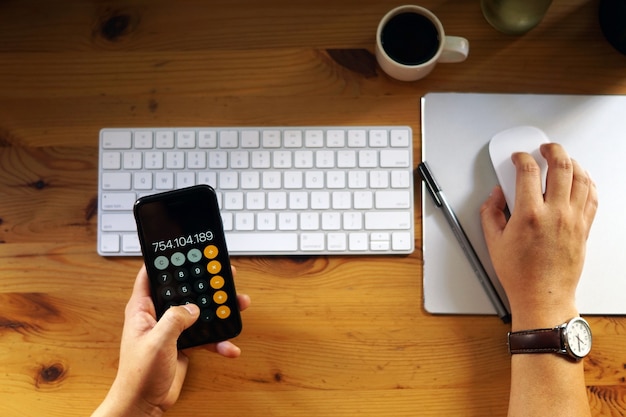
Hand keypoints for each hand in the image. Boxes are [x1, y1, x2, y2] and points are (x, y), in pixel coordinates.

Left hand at [92, 265, 250, 416]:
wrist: (144, 404)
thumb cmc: (138, 375)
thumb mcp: (156, 342)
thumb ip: (175, 320)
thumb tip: (193, 308)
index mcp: (143, 309)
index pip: (153, 275)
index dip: (168, 261)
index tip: (187, 251)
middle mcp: (158, 315)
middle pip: (184, 290)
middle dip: (204, 283)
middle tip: (223, 274)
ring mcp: (172, 329)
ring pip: (199, 311)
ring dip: (218, 310)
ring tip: (237, 305)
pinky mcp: (184, 343)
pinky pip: (205, 336)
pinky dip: (218, 340)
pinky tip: (229, 346)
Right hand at [480, 143, 597, 328]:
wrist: (543, 296)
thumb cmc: (520, 274)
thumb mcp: (493, 242)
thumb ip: (490, 213)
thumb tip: (495, 196)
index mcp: (529, 215)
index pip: (528, 171)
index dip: (522, 158)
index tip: (518, 158)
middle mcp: (555, 214)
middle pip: (561, 166)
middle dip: (552, 149)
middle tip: (545, 147)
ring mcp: (573, 220)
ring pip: (581, 178)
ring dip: (572, 162)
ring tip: (563, 159)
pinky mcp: (584, 228)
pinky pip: (592, 196)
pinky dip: (587, 182)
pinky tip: (580, 179)